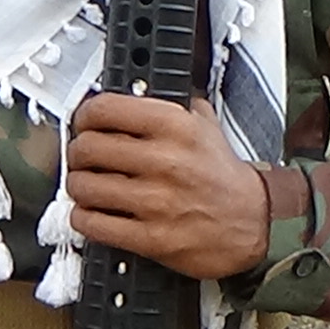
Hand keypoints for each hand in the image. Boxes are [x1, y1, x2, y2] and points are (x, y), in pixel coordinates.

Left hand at [67, 95, 270, 279]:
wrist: (253, 223)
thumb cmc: (221, 175)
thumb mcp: (204, 124)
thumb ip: (170, 103)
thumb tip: (128, 90)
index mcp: (175, 126)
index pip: (104, 109)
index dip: (84, 115)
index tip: (83, 123)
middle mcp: (165, 161)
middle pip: (87, 148)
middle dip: (76, 153)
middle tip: (81, 157)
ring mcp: (157, 202)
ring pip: (84, 186)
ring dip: (77, 186)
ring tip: (85, 185)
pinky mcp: (151, 238)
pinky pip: (93, 224)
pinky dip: (83, 217)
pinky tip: (91, 212)